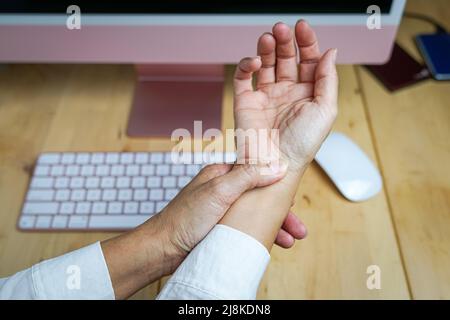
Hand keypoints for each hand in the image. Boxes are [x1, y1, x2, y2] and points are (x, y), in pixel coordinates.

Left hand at [102, 163, 305, 298]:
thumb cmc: (183, 218)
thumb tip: (278, 166)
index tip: (294, 192)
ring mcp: (224, 210)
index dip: (277, 182)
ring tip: (291, 238)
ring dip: (275, 226)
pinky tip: (272, 243)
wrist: (163, 249)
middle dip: (281, 211)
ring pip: (256, 215)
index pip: (257, 171)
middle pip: (260, 196)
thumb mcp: (218, 191)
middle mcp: (225, 190)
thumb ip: (248, 176)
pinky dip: (262, 235)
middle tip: (298, 226)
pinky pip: (248, 229)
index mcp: (222, 174)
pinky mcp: (223, 228)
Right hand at [233, 20, 337, 169]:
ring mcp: (265, 96)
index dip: (306, 42)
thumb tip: (331, 52)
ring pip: (265, 63)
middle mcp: (287, 92)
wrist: (274, 163)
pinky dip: (246, 65)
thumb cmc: (302, 143)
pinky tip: (254, 61)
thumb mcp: (325, 109)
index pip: (308, 60)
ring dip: (267, 48)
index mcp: (308, 93)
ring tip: (268, 38)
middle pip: (286, 58)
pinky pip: (243, 77)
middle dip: (285, 41)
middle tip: (282, 29)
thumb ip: (328, 79)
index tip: (302, 27)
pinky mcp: (246, 101)